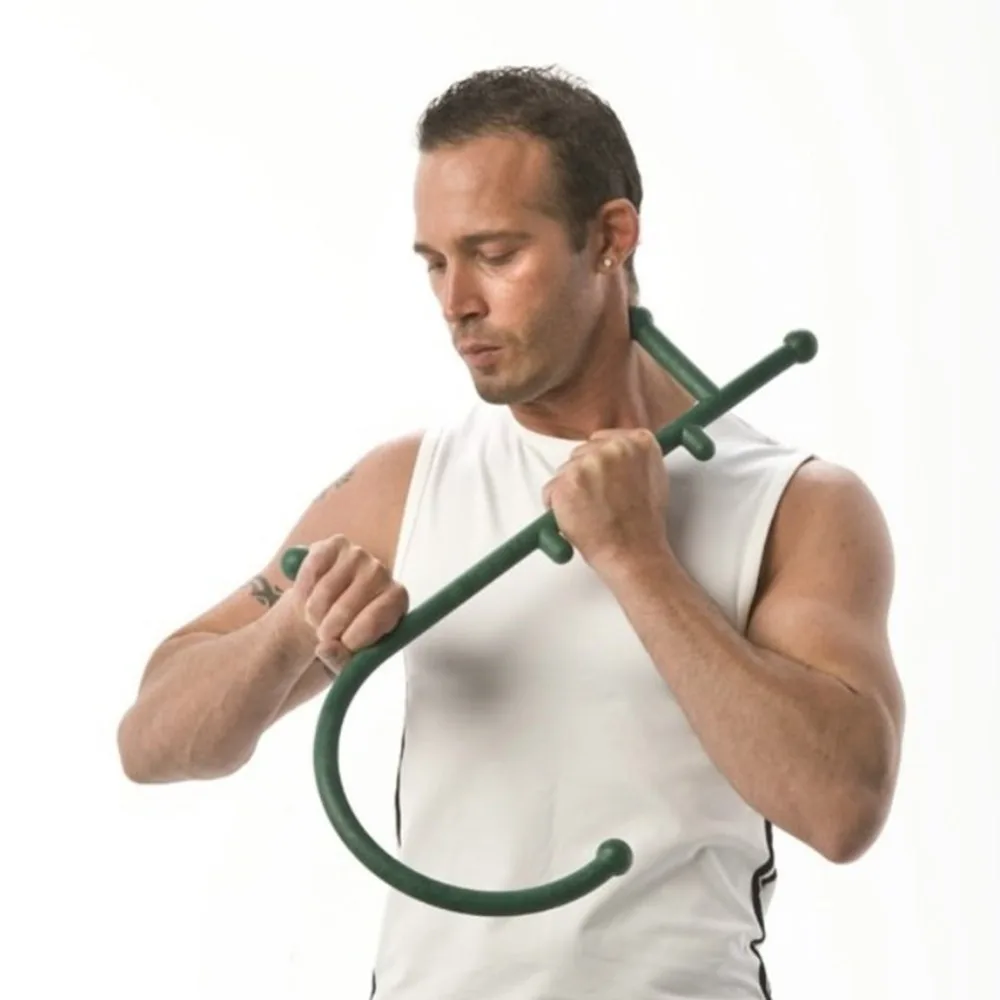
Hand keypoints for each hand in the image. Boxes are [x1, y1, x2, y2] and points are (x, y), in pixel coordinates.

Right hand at [288, 535, 408, 672]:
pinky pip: (311, 571)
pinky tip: (310, 597)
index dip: (352, 639)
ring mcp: (359, 555)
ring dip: (313, 613)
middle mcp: (382, 572)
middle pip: (346, 608)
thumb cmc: (346, 633)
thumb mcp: (350, 656)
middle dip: (328, 630)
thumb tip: (326, 648)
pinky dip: (304, 592)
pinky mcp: (336, 544)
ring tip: (319, 617)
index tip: (341, 646)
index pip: (375, 620)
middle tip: (324, 634)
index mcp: (397, 601)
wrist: (328, 608)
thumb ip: (342, 660)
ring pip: (324, 592)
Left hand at [541, 428, 672, 571]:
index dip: (598, 462)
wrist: (633, 552)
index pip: (601, 439)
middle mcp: (613, 448)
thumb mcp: (654, 477)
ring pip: (564, 471)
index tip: (601, 479)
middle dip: (583, 475)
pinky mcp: (566, 483)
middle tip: (596, 501)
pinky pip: (550, 490)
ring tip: (589, 513)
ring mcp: (588, 464)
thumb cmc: (643, 524)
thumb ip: (633, 458)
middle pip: (581, 453)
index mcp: (638, 442)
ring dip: (570, 490)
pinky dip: (556, 505)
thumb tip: (612, 452)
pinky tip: (575, 519)